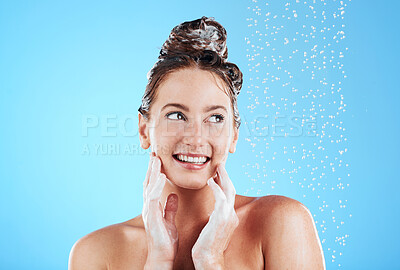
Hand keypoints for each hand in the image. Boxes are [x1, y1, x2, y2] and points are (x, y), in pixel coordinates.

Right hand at [142, 152, 178, 268]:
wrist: (162, 257)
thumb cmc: (166, 241)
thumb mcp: (170, 221)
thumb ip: (170, 208)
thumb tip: (173, 195)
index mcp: (154, 207)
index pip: (153, 186)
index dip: (155, 172)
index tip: (158, 159)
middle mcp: (149, 207)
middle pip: (148, 183)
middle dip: (151, 168)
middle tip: (153, 153)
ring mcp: (148, 211)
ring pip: (148, 187)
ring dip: (152, 173)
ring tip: (155, 159)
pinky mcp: (152, 217)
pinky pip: (152, 198)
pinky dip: (156, 186)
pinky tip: (160, 176)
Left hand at [191, 164, 238, 268]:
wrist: (207, 258)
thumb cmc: (207, 245)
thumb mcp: (214, 228)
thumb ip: (216, 218)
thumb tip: (214, 212)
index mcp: (230, 217)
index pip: (229, 196)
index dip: (224, 183)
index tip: (218, 174)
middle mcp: (232, 215)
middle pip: (232, 190)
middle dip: (226, 176)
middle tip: (220, 165)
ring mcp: (229, 216)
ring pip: (229, 191)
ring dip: (223, 177)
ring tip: (217, 168)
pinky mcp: (222, 218)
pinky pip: (221, 197)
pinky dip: (216, 187)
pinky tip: (209, 181)